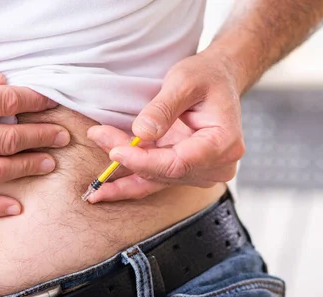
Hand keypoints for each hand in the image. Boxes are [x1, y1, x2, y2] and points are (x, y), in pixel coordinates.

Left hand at [86, 50, 244, 201]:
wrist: (218, 81)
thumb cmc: (206, 77)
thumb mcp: (184, 81)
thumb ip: (163, 107)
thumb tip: (141, 134)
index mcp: (224, 144)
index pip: (179, 163)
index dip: (145, 161)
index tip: (116, 151)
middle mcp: (218, 166)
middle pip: (165, 171)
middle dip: (129, 158)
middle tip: (98, 135)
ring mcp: (203, 173)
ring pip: (156, 177)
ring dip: (125, 165)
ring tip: (99, 141)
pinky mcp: (187, 173)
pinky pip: (155, 182)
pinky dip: (128, 185)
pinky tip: (100, 192)